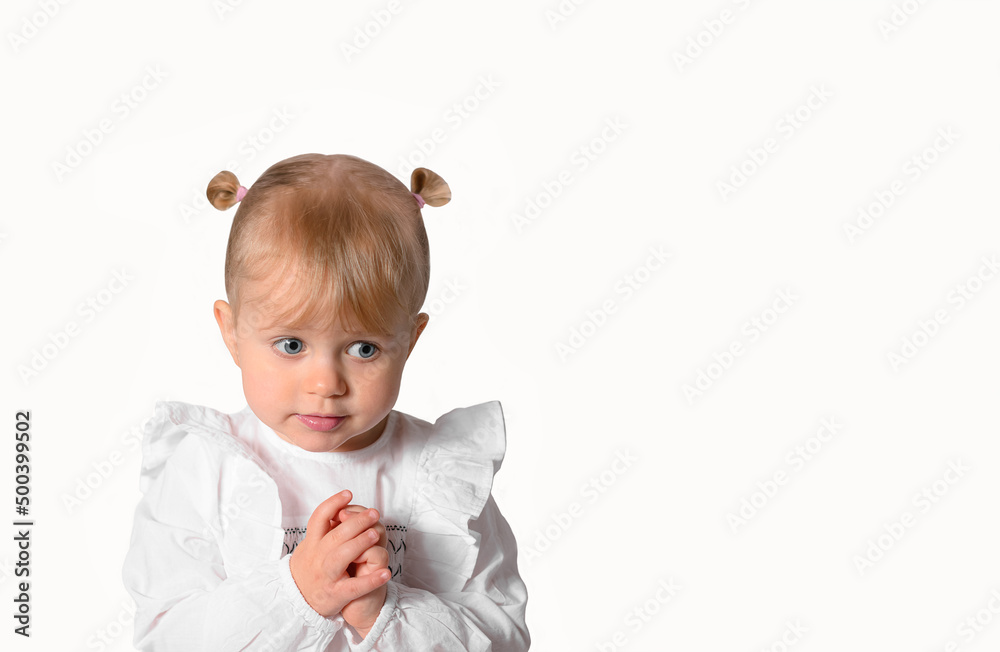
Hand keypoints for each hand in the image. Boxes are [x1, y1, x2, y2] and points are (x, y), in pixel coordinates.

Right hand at [288, 490, 391, 619]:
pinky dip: (371, 580)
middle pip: (335, 535)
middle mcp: (317, 557)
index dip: (333, 504)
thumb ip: (322, 530)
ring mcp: (326, 576)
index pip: (319, 518)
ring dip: (359, 544)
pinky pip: (355, 587)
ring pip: (341, 557)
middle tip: (373, 513)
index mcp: (312, 544)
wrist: (294, 602)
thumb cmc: (309, 569)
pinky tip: (385, 573)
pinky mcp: (335, 594)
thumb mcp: (308, 547)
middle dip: (355, 522)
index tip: (348, 494)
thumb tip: (340, 508)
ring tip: (375, 535)